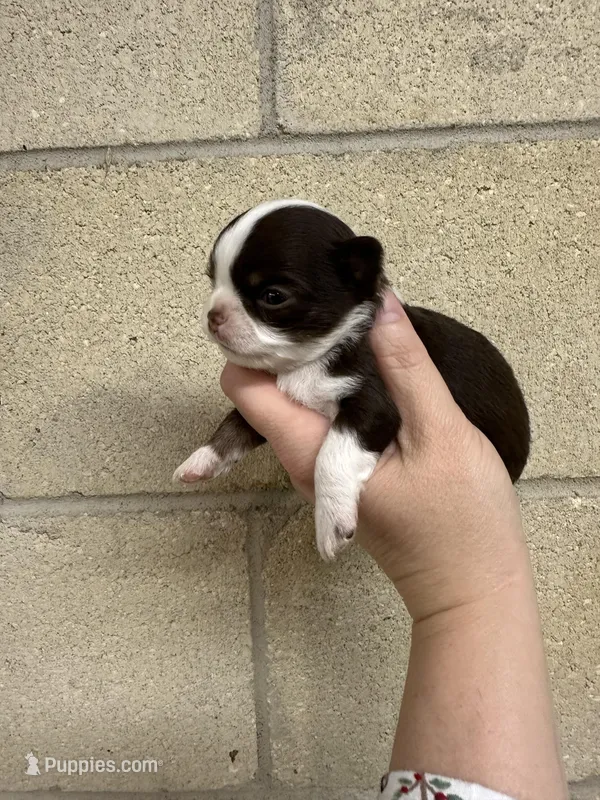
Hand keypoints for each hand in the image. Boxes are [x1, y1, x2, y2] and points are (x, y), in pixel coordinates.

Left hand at [221, 292, 528, 621]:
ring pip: (296, 408)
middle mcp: (300, 463)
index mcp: (308, 451)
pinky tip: (372, 374)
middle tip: (342, 313)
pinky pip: (322, 425)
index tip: (303, 313)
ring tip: (359, 334)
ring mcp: (318, 474)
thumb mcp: (440, 433)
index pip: (244, 389)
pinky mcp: (341, 478)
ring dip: (319, 370)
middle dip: (295, 348)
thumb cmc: (461, 523)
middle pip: (267, 393)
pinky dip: (337, 394)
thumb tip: (379, 306)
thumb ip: (407, 368)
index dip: (263, 343)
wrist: (472, 591)